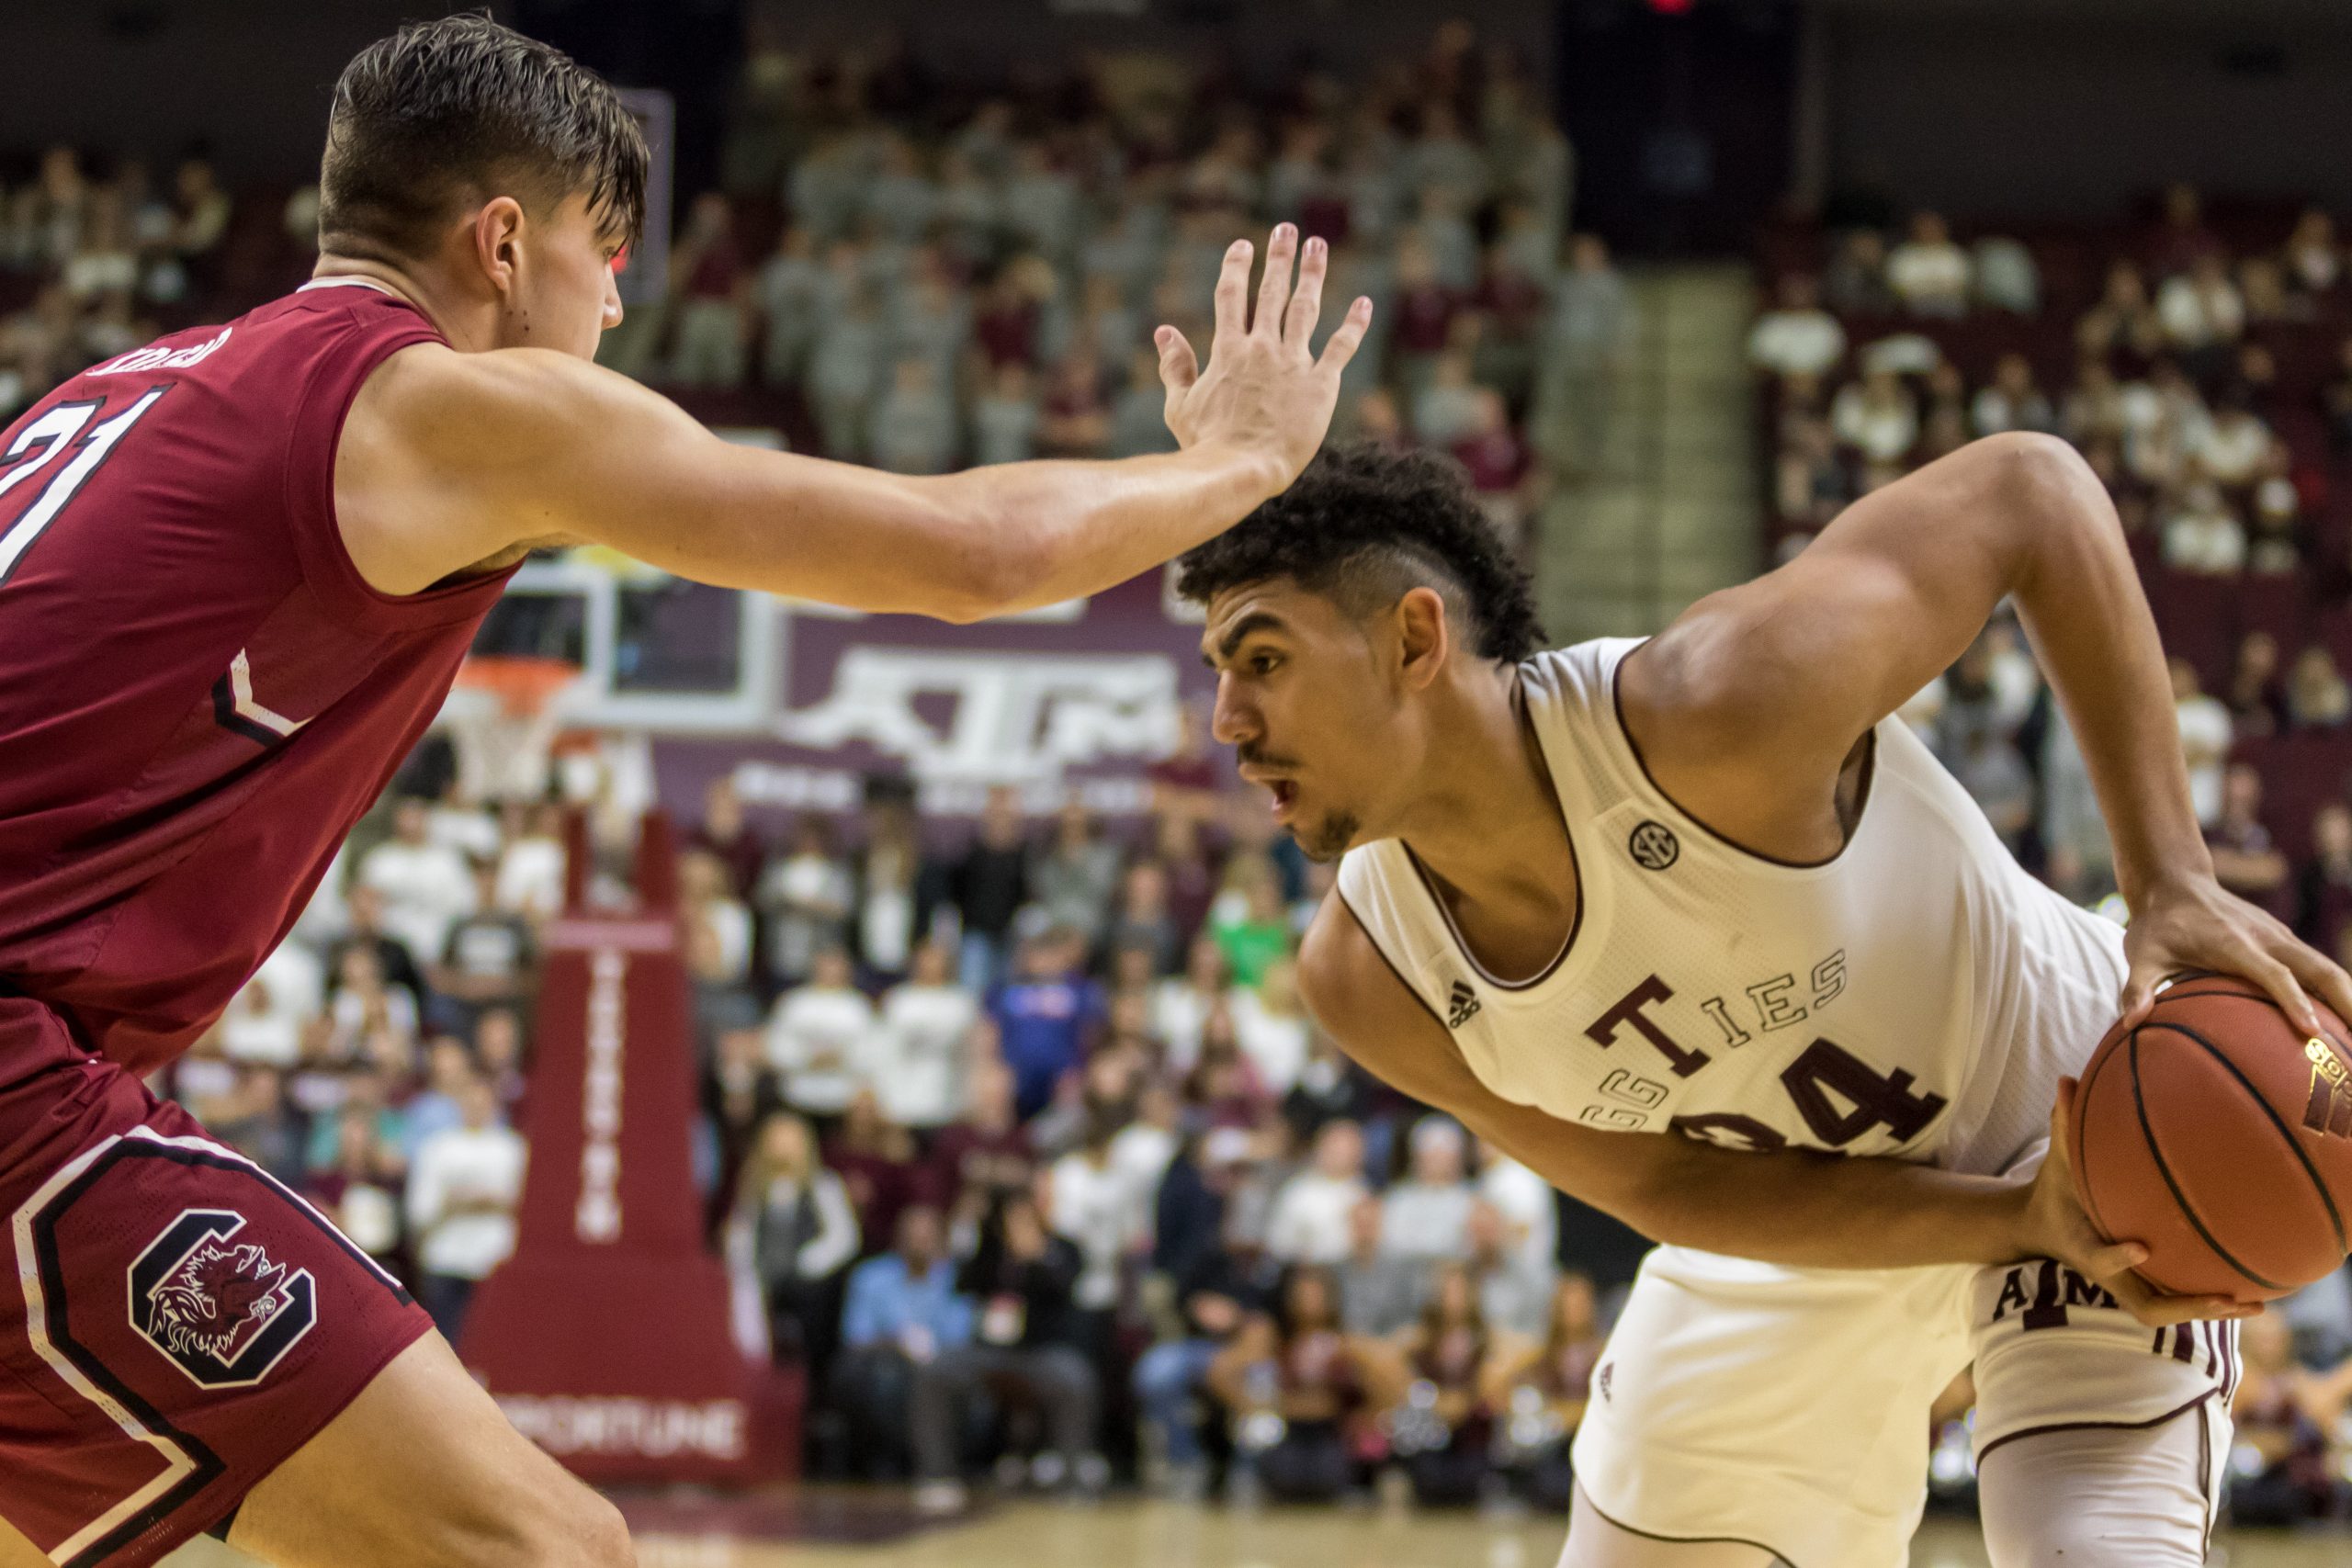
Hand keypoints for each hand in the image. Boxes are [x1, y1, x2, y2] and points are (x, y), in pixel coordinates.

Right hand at [1157, 223, 1372, 487]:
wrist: (1241, 469)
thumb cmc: (1206, 444)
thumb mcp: (1181, 404)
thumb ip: (1175, 365)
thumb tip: (1164, 331)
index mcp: (1229, 351)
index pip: (1232, 297)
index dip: (1237, 268)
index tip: (1243, 246)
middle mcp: (1263, 349)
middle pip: (1272, 292)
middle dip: (1278, 257)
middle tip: (1286, 229)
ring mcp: (1294, 364)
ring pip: (1305, 308)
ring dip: (1312, 274)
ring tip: (1317, 246)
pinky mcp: (1320, 385)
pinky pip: (1341, 348)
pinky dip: (1354, 324)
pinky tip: (1363, 304)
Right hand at [2015, 1079, 2257, 1327]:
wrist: (2040, 1229)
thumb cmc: (2054, 1191)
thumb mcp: (2055, 1160)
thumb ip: (2063, 1126)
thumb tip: (2066, 1080)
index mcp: (2082, 1246)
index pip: (2098, 1259)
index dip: (2119, 1257)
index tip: (2144, 1247)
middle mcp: (2108, 1275)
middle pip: (2146, 1308)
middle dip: (2186, 1306)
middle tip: (2224, 1298)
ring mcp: (2127, 1285)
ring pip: (2168, 1313)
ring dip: (2209, 1312)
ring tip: (2253, 1303)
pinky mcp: (2143, 1286)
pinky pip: (2178, 1299)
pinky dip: (2212, 1302)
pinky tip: (2253, 1292)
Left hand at [2119, 873, 2351, 1035]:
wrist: (2176, 882)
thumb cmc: (2157, 924)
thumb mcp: (2140, 952)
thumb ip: (2137, 986)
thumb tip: (2130, 1022)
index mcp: (2235, 943)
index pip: (2273, 974)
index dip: (2292, 1001)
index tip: (2311, 1032)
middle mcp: (2267, 938)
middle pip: (2320, 970)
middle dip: (2347, 1004)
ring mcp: (2281, 939)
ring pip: (2328, 969)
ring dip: (2350, 1000)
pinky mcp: (2285, 942)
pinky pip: (2319, 968)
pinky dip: (2337, 993)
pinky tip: (2345, 1024)